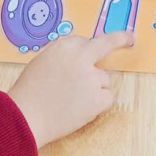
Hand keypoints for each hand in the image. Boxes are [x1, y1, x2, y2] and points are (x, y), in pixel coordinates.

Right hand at [7, 31, 133, 147]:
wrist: (26, 117)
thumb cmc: (28, 93)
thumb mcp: (40, 62)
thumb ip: (61, 56)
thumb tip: (77, 57)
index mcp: (64, 46)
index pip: (83, 41)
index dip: (83, 51)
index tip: (95, 45)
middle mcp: (81, 57)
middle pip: (106, 44)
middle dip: (120, 39)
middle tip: (129, 38)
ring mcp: (92, 77)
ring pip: (103, 79)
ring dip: (94, 87)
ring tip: (72, 101)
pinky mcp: (99, 97)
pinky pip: (107, 97)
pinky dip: (98, 103)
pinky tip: (81, 109)